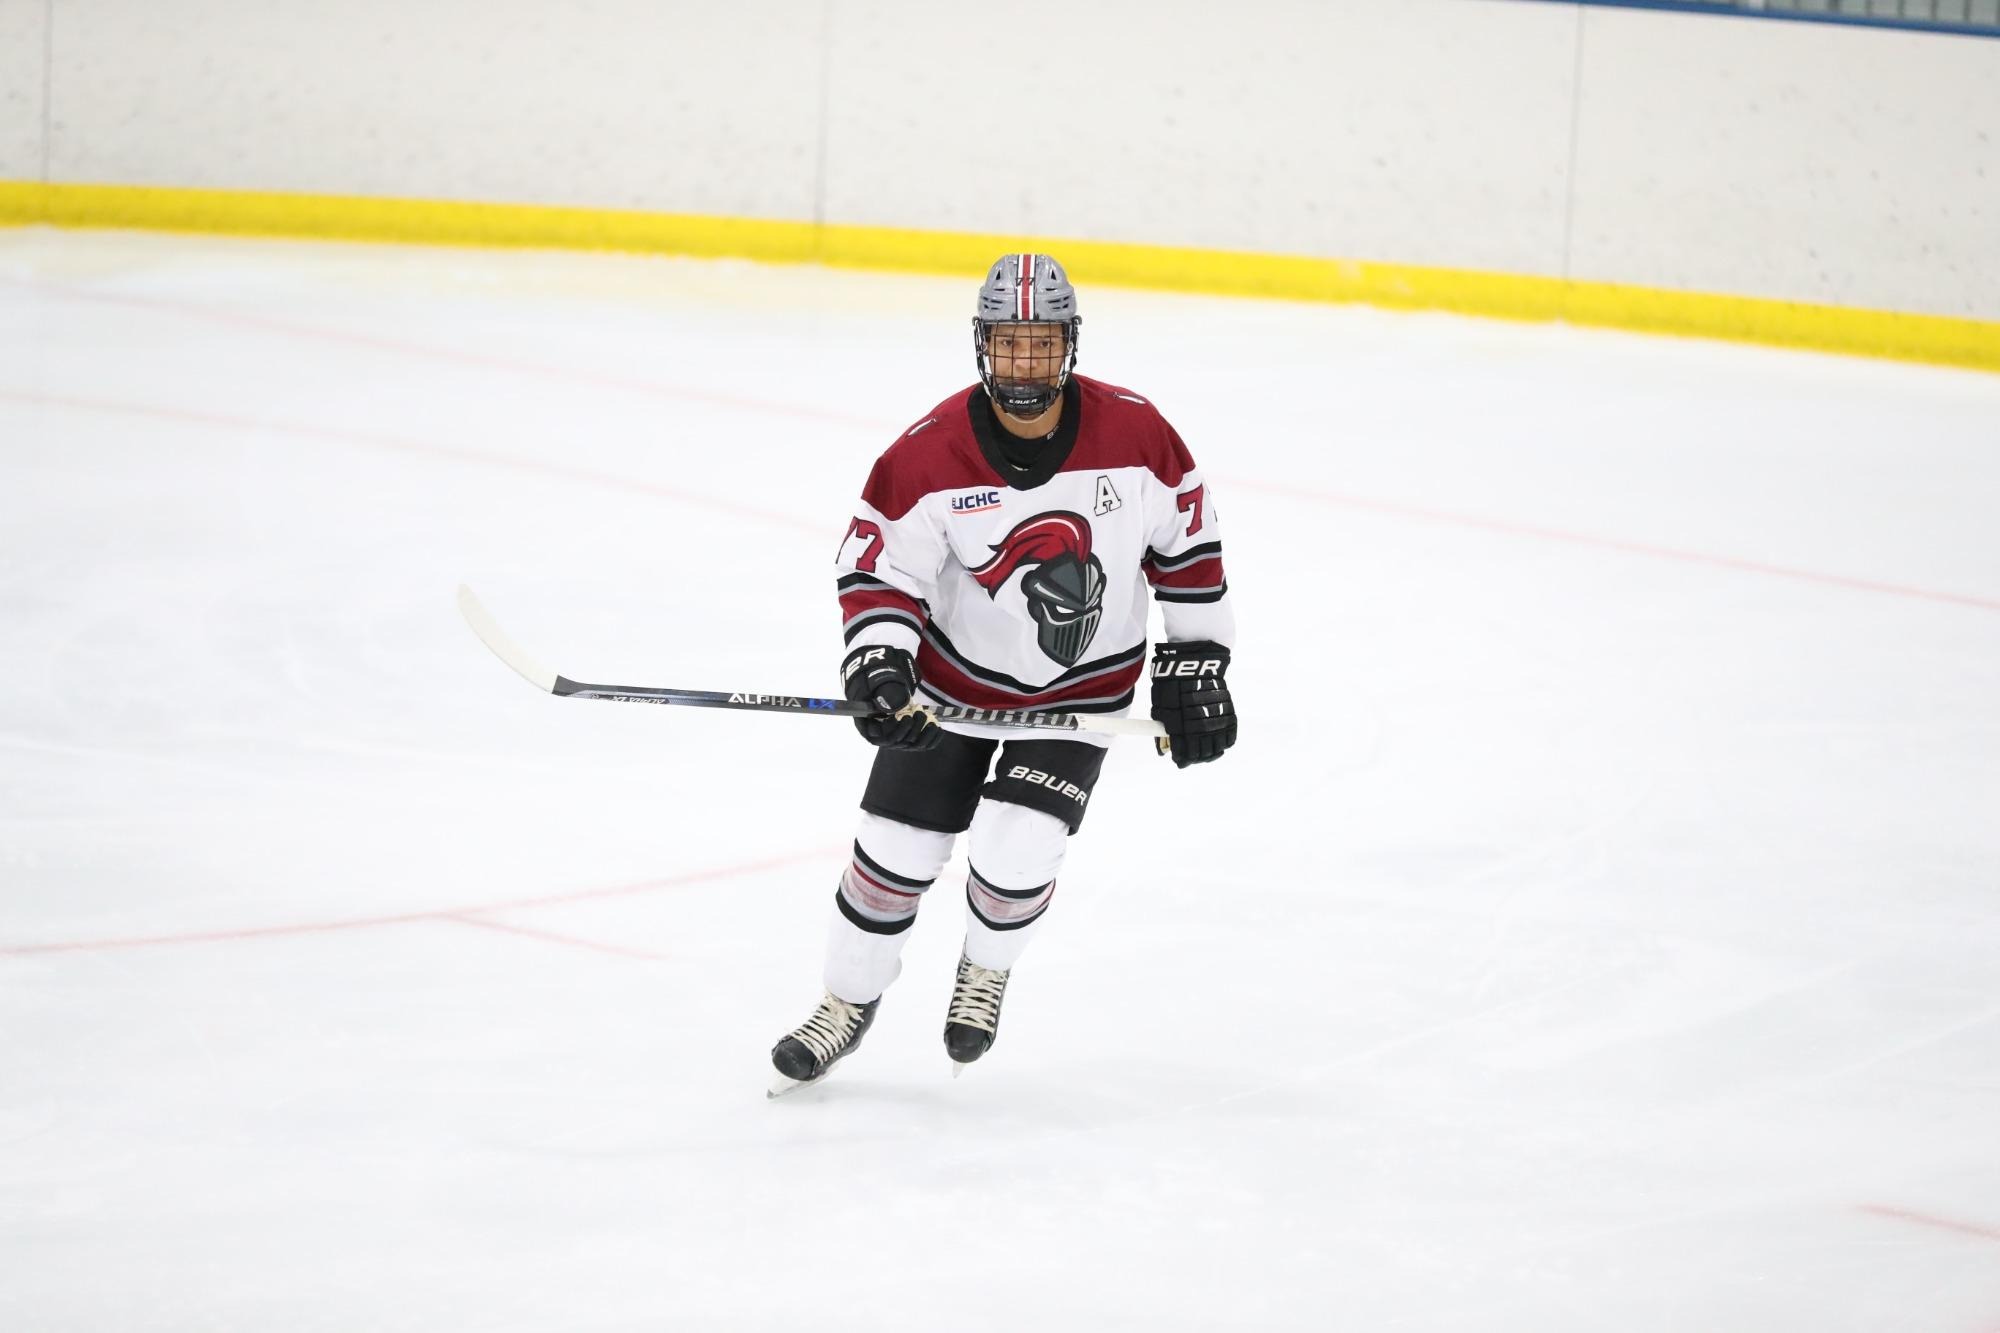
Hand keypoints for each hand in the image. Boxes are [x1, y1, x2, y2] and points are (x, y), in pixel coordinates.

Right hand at [841, 644, 942, 749]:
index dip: (895, 729)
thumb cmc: (878, 688)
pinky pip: (922, 745)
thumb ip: (885, 694)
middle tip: (920, 713)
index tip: (907, 716)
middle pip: (899, 742)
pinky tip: (938, 728)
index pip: (881, 737)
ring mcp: (897, 741)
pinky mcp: (909, 740)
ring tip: (931, 721)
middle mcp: (883, 738)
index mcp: (869, 728)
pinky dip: (932, 738)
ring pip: (912, 746)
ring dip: (924, 734)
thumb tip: (894, 707)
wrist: (886, 690)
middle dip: (912, 728)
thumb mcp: (877, 687)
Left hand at [1149, 640, 1236, 767]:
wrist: (1194, 663)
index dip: (1181, 760)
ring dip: (1210, 753)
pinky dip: (1223, 743)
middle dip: (1195, 758)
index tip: (1179, 760)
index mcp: (1181, 727)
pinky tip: (1217, 741)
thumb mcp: (1161, 706)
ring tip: (1204, 751)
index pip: (1184, 754)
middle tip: (1191, 756)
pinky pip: (1229, 738)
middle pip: (1201, 755)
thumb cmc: (1172, 683)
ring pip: (1216, 749)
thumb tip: (1163, 751)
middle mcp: (1201, 727)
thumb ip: (1163, 730)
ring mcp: (1217, 721)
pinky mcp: (1229, 714)